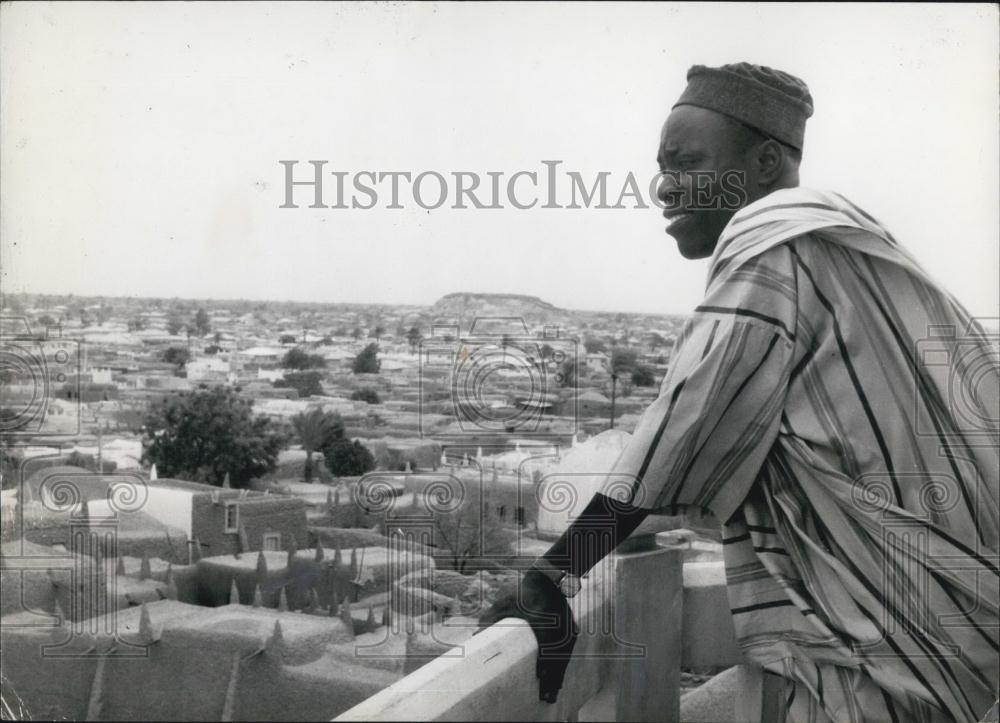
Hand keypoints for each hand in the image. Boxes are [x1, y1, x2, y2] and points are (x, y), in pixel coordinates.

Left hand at [477, 568, 578, 703]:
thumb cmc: (521, 593)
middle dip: (553, 678)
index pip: (546, 643)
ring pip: (564, 656)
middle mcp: (558, 624)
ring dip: (558, 676)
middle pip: (557, 655)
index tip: (540, 676)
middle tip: (546, 697)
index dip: (545, 661)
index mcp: (542, 618)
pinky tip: (558, 680)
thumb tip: (474, 635)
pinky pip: (568, 652)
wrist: (546, 580)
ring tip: (552, 695)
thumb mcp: (505, 602)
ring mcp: (567, 627)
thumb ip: (490, 618)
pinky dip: (563, 666)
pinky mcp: (572, 629)